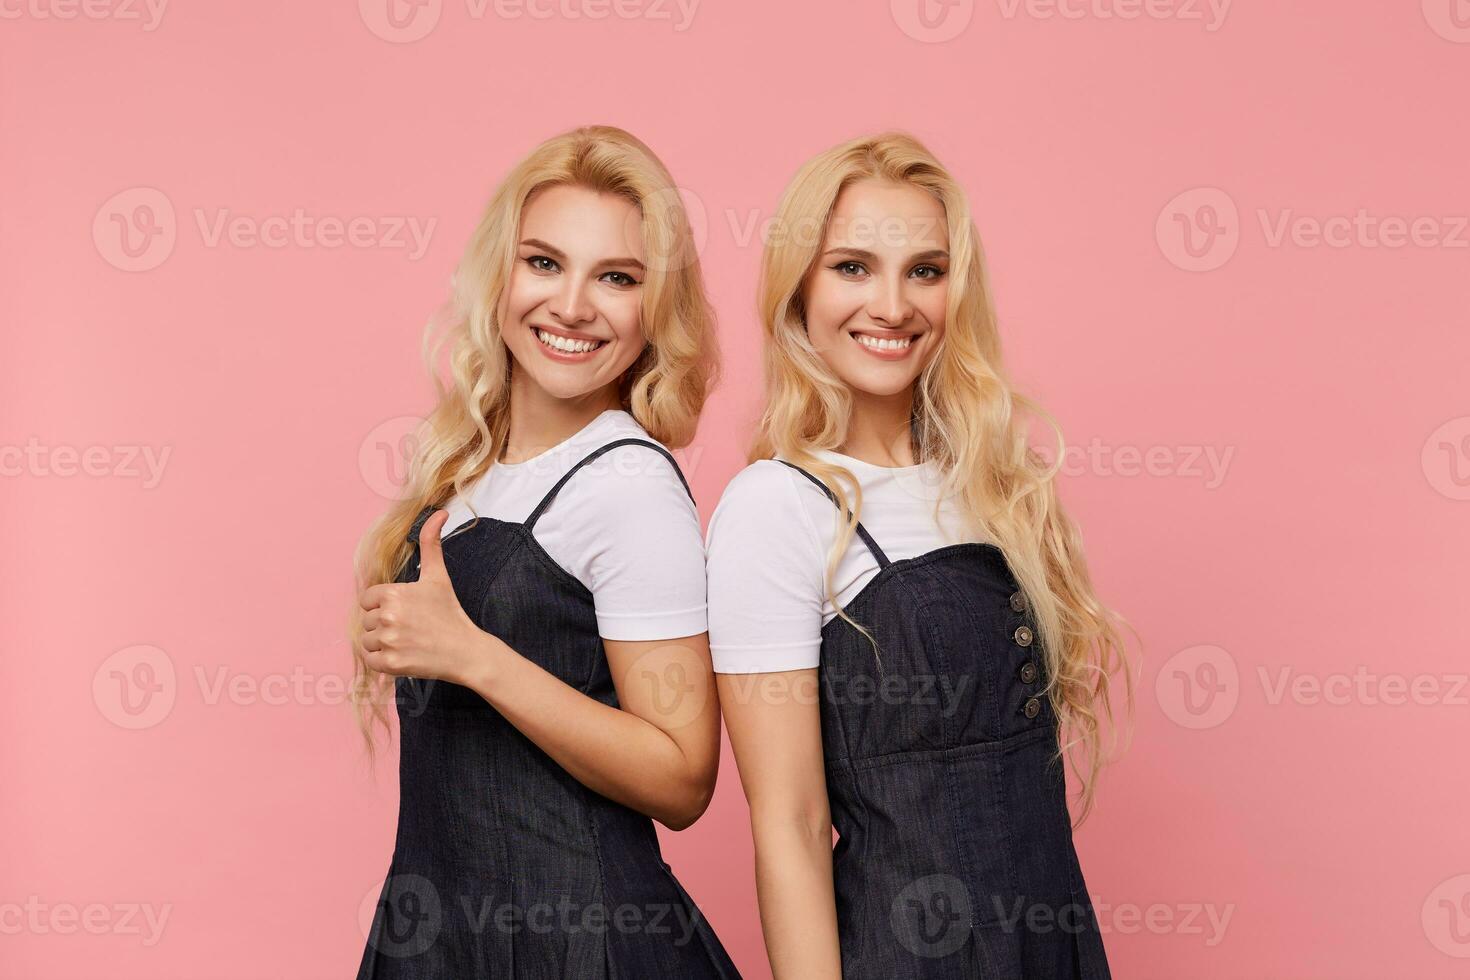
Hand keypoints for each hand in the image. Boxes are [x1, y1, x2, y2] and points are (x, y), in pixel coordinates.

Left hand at [359, 509, 494, 687]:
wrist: (466, 651)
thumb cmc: (450, 612)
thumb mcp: (439, 576)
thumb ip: (431, 543)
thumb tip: (439, 513)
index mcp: (393, 593)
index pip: (367, 599)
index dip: (384, 605)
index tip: (405, 612)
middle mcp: (388, 616)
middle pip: (367, 620)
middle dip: (384, 625)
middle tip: (411, 628)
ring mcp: (388, 641)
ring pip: (367, 640)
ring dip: (383, 643)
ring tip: (407, 641)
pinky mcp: (390, 664)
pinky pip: (371, 659)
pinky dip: (383, 660)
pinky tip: (404, 654)